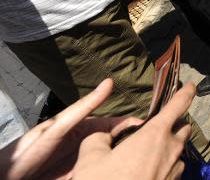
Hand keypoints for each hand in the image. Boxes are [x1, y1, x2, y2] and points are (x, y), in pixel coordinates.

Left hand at [0, 79, 142, 179]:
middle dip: (132, 144)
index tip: (152, 127)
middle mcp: (88, 145)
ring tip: (141, 162)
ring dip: (124, 161)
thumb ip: (85, 106)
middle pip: (116, 143)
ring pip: (111, 160)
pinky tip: (124, 173)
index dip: (133, 125)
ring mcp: (85, 163)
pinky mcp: (81, 178)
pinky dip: (112, 173)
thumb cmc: (29, 150)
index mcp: (85, 128)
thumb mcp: (60, 126)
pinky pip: (100, 174)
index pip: (116, 124)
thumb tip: (109, 82)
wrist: (9, 179)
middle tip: (151, 146)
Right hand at [72, 82, 194, 179]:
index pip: (178, 105)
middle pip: (183, 129)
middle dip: (174, 124)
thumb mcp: (91, 157)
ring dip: (168, 149)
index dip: (186, 92)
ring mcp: (174, 172)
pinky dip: (164, 167)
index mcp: (155, 135)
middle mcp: (171, 151)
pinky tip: (145, 173)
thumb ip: (100, 138)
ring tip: (146, 155)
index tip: (191, 86)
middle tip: (157, 128)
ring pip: (178, 152)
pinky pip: (173, 171)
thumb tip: (105, 136)